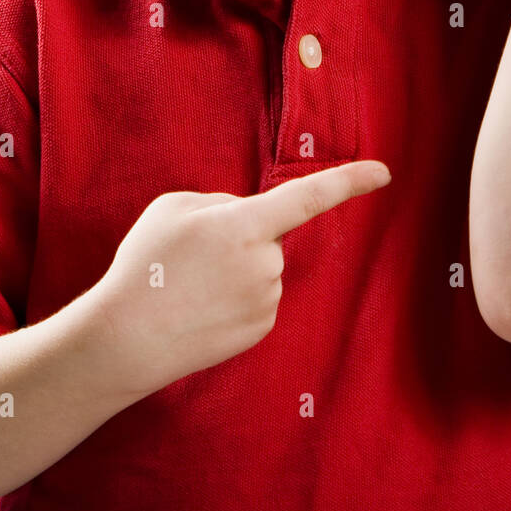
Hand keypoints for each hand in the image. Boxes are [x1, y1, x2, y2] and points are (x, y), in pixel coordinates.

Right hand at [97, 160, 390, 396]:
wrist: (126, 339)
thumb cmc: (146, 264)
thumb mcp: (174, 208)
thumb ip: (221, 202)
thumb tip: (248, 216)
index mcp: (245, 225)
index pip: (309, 197)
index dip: (350, 181)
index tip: (385, 171)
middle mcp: (266, 263)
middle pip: (268, 234)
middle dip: (239, 236)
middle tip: (190, 257)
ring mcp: (267, 299)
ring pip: (262, 266)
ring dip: (234, 269)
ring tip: (189, 285)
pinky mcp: (262, 328)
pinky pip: (258, 296)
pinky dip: (235, 297)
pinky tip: (201, 308)